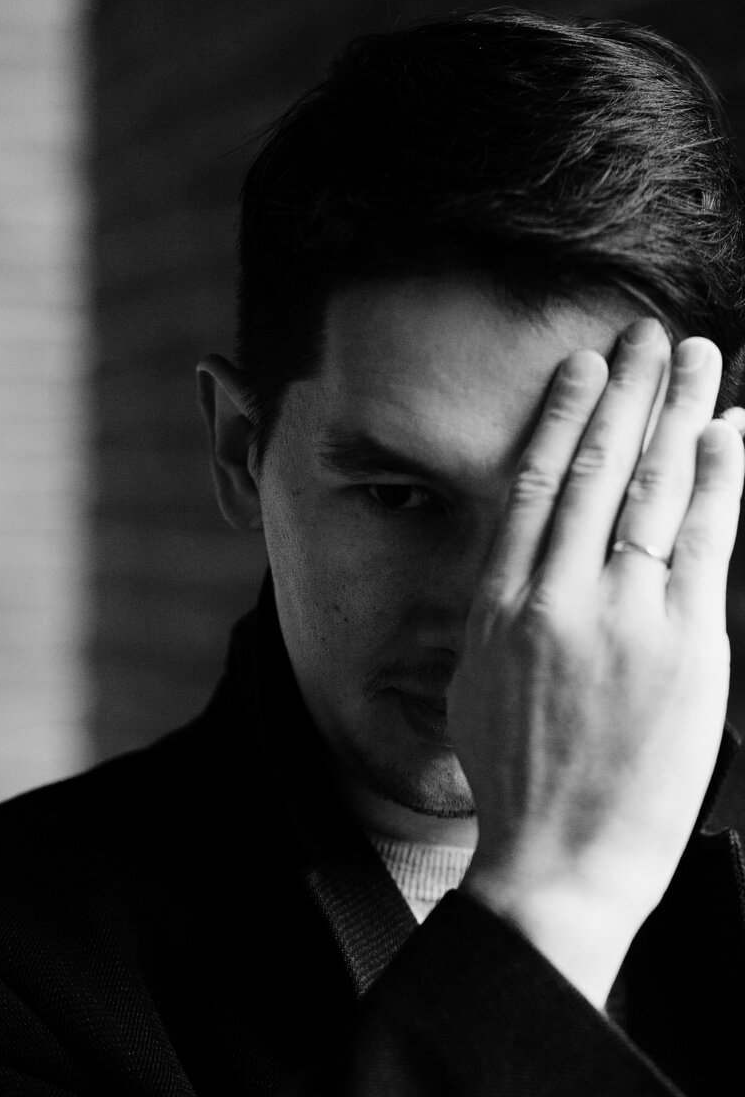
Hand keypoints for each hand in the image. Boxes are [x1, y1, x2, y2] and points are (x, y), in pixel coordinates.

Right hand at [450, 318, 744, 1006]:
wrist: (557, 862)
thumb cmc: (515, 777)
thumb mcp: (478, 679)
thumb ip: (504, 605)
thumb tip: (531, 545)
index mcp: (499, 603)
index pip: (535, 483)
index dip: (562, 414)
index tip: (583, 366)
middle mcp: (557, 598)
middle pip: (596, 469)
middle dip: (627, 392)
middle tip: (647, 335)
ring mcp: (625, 621)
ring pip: (652, 491)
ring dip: (679, 415)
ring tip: (695, 358)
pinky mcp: (687, 649)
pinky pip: (706, 543)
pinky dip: (721, 480)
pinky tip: (732, 433)